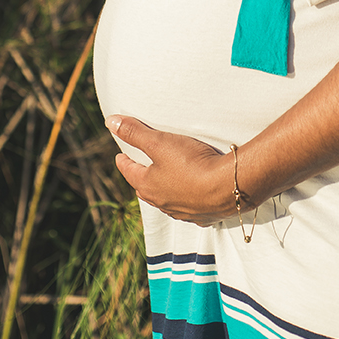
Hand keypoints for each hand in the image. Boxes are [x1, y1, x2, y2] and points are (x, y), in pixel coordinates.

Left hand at [106, 115, 237, 225]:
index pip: (130, 172)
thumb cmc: (190, 163)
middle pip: (146, 188)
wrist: (228, 186)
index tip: (120, 155)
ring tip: (164, 180)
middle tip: (140, 167)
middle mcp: (162, 202)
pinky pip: (189, 208)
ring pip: (167, 200)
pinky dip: (186, 200)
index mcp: (148, 186)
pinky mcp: (203, 215)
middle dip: (141, 178)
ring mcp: (183, 212)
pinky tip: (191, 196)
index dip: (124, 162)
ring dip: (163, 189)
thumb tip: (110, 122)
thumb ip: (135, 132)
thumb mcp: (159, 142)